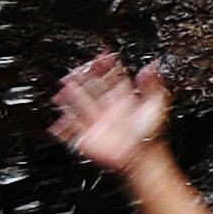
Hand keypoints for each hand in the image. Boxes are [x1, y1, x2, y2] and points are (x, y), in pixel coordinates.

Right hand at [51, 53, 170, 172]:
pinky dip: (63, 129)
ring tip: (64, 88)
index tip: (101, 56)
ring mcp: (97, 123)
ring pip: (81, 106)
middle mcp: (108, 110)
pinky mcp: (90, 138)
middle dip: (83, 79)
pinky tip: (55, 124)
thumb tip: (151, 66)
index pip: (111, 80)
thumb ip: (153, 85)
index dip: (106, 68)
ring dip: (71, 97)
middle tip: (75, 70)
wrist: (142, 157)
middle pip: (92, 90)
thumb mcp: (157, 105)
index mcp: (123, 101)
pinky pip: (73, 132)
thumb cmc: (150, 133)